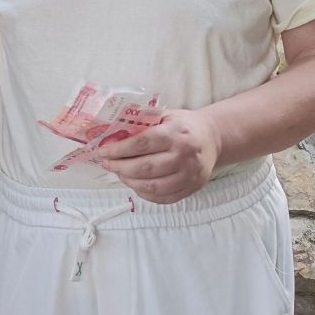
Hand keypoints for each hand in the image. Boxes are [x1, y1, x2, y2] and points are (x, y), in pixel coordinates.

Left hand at [94, 108, 219, 203]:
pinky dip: (145, 194)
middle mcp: (185, 156)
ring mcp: (190, 175)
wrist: (212, 138)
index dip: (118, 150)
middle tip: (107, 164)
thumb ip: (142, 124)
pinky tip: (135, 184)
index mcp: (176, 133)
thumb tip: (111, 136)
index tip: (103, 152)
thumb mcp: (165, 116)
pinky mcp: (191, 188)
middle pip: (145, 168)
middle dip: (120, 167)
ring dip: (130, 182)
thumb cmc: (182, 125)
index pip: (141, 144)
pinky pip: (163, 197)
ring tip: (120, 174)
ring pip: (152, 186)